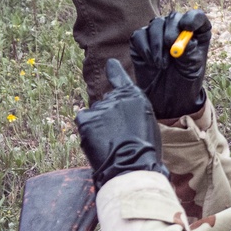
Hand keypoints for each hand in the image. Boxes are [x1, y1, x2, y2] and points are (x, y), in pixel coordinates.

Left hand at [75, 59, 167, 190]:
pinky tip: (100, 144)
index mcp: (134, 97)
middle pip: (106, 103)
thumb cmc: (143, 150)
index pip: (120, 78)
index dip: (114, 70)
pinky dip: (89, 132)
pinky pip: (85, 122)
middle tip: (120, 136)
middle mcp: (116, 96)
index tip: (110, 64)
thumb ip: (131, 109)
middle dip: (109, 116)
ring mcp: (99, 107)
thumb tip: (117, 105)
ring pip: (95, 115)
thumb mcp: (146, 123)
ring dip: (99, 126)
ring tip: (111, 143)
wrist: (131, 166)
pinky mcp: (85, 119)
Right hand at [130, 10, 211, 119]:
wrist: (168, 99)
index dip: (191, 18)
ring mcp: (158, 32)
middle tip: (171, 49)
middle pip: (173, 17)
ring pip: (155, 25)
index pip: (196, 16)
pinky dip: (145, 49)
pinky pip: (139, 35)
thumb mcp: (192, 69)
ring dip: (158, 45)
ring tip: (162, 65)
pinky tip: (152, 63)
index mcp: (196, 32)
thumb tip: (186, 42)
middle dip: (171, 32)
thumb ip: (190, 54)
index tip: (187, 27)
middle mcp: (177, 28)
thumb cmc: (185, 81)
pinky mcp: (141, 40)